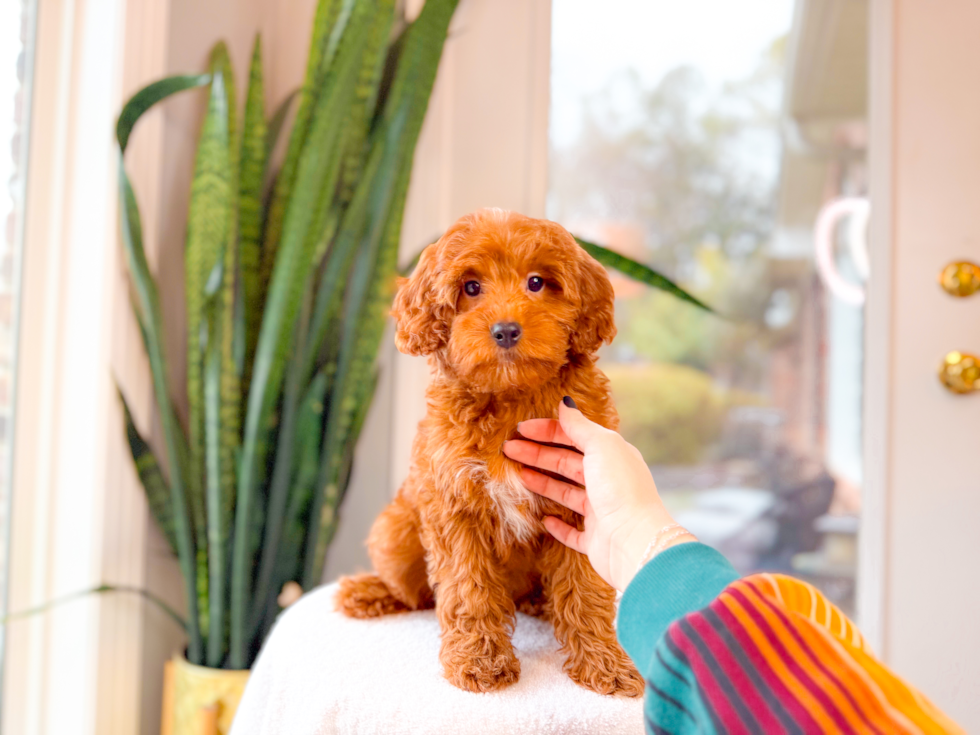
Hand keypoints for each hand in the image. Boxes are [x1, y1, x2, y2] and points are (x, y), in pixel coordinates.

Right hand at [502, 398, 694, 591]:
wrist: (634, 541)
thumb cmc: (620, 488)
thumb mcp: (602, 447)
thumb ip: (580, 426)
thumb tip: (565, 402)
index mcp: (611, 456)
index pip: (574, 437)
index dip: (547, 431)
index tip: (520, 430)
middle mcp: (607, 482)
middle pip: (566, 463)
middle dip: (538, 454)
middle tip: (508, 450)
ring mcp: (600, 512)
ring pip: (566, 493)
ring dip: (542, 483)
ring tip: (518, 476)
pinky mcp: (594, 540)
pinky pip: (573, 531)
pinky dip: (558, 525)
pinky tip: (544, 519)